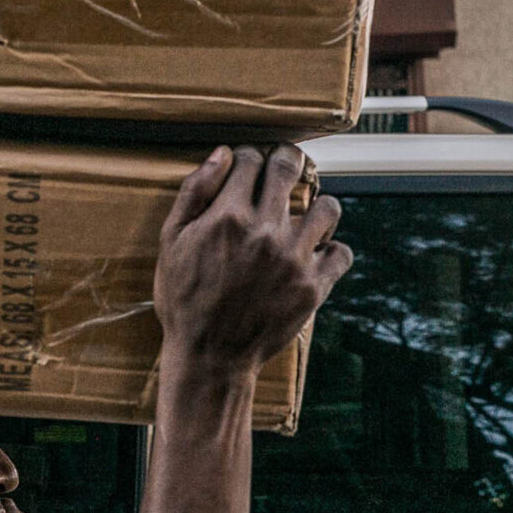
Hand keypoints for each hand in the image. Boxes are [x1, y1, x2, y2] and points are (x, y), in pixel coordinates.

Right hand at [154, 146, 350, 376]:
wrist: (209, 357)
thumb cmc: (184, 301)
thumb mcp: (171, 243)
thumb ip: (194, 194)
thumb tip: (222, 154)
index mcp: (228, 215)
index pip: (250, 159)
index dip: (248, 157)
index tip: (247, 167)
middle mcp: (265, 230)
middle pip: (289, 168)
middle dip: (288, 160)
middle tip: (286, 167)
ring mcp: (294, 259)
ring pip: (327, 207)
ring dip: (317, 206)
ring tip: (306, 219)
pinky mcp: (313, 287)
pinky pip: (341, 254)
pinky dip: (332, 252)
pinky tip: (316, 256)